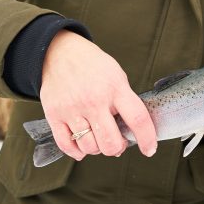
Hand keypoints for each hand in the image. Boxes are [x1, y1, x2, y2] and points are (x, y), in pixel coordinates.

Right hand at [40, 31, 157, 160]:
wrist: (60, 52)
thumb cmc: (91, 65)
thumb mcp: (116, 75)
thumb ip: (125, 102)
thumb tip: (130, 132)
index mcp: (114, 88)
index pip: (137, 120)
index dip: (147, 139)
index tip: (149, 149)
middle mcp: (93, 100)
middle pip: (111, 142)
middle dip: (117, 148)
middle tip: (117, 142)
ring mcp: (72, 109)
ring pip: (90, 147)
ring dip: (97, 148)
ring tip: (98, 138)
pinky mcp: (54, 114)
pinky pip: (66, 145)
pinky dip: (77, 152)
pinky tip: (82, 146)